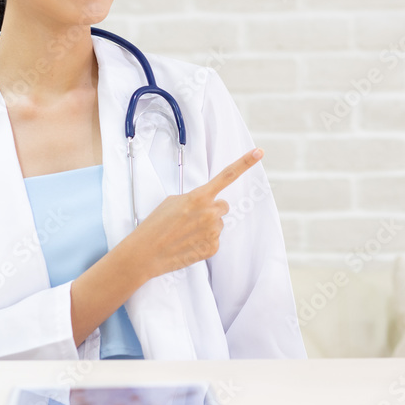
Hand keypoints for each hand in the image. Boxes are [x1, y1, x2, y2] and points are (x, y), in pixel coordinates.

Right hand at [129, 147, 263, 279]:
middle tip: (192, 218)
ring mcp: (213, 231)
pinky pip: (214, 240)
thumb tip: (206, 203)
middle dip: (212, 210)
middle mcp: (210, 212)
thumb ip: (195, 198)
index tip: (259, 152)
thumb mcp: (173, 201)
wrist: (145, 253)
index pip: (227, 175)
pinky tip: (188, 244)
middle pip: (223, 206)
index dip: (245, 162)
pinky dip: (203, 242)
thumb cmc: (155, 225)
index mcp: (199, 196)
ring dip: (206, 227)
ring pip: (218, 224)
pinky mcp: (213, 248)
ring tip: (186, 233)